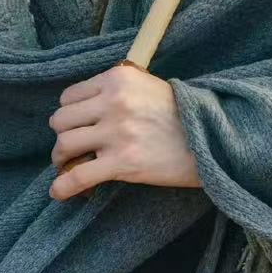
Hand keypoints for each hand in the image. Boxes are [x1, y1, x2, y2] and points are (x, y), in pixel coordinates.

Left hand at [49, 61, 202, 200]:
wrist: (214, 137)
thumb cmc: (182, 113)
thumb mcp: (147, 86)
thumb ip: (116, 90)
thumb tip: (87, 108)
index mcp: (116, 79)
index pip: (69, 96)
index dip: (70, 113)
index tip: (77, 125)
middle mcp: (112, 102)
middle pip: (61, 120)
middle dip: (62, 135)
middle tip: (71, 148)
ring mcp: (116, 132)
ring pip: (64, 145)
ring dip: (61, 158)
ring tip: (67, 166)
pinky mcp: (123, 162)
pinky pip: (79, 176)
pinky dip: (63, 186)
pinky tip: (57, 193)